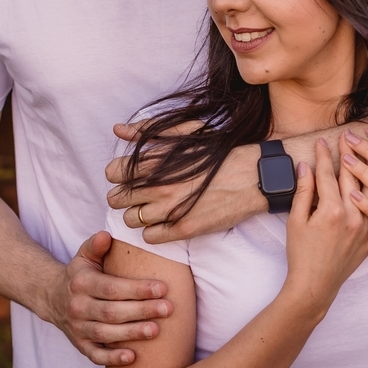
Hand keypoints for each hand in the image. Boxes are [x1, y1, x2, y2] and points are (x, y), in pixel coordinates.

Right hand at [47, 232, 173, 365]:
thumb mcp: (84, 256)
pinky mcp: (79, 345)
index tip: (163, 288)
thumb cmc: (79, 274)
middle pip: (111, 312)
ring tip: (156, 330)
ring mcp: (77, 328)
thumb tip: (106, 235)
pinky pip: (95, 355)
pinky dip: (112, 358)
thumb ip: (96, 245)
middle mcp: (77, 306)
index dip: (137, 289)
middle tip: (168, 309)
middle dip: (141, 311)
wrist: (52, 297)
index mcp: (81, 283)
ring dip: (131, 333)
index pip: (111, 287)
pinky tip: (132, 357)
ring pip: (105, 334)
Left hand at [106, 122, 259, 243]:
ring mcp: (172, 209)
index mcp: (158, 161)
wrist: (252, 176)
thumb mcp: (185, 133)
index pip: (114, 172)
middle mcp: (160, 185)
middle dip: (123, 197)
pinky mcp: (185, 229)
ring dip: (137, 215)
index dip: (117, 175)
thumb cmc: (219, 152)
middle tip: (137, 195)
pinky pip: (150, 237)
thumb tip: (118, 130)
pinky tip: (164, 222)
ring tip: (152, 209)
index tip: (127, 177)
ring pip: (131, 220)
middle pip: (117, 198)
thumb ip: (148, 132)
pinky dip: (152, 231)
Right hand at [281, 137, 367, 312]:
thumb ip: (303, 192)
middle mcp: (352, 215)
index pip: (327, 174)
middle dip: (351, 153)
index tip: (324, 141)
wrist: (315, 285)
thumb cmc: (301, 254)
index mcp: (331, 210)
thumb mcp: (295, 220)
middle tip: (350, 135)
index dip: (324, 155)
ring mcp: (366, 226)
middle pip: (353, 175)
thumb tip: (306, 167)